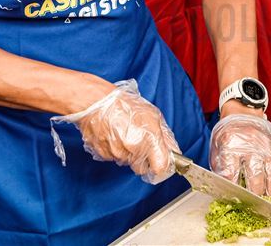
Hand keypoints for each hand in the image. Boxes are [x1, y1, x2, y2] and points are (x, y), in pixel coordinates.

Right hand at [54, 79, 179, 183]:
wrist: (96, 102)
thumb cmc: (124, 105)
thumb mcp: (153, 116)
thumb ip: (165, 137)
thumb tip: (173, 151)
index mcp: (148, 139)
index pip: (160, 168)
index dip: (162, 168)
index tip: (162, 164)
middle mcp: (133, 150)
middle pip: (142, 168)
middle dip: (143, 160)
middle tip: (139, 143)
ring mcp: (117, 154)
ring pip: (127, 162)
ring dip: (128, 153)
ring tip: (123, 134)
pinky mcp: (103, 155)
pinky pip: (113, 158)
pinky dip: (114, 150)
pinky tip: (113, 135)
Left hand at [210, 113, 270, 196]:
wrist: (243, 115)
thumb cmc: (228, 134)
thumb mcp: (217, 148)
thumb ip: (220, 168)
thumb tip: (223, 189)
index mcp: (230, 144)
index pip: (230, 172)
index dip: (230, 188)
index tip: (230, 197)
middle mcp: (249, 145)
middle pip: (252, 174)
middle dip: (251, 193)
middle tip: (249, 205)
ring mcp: (263, 147)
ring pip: (267, 173)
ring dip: (265, 190)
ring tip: (262, 202)